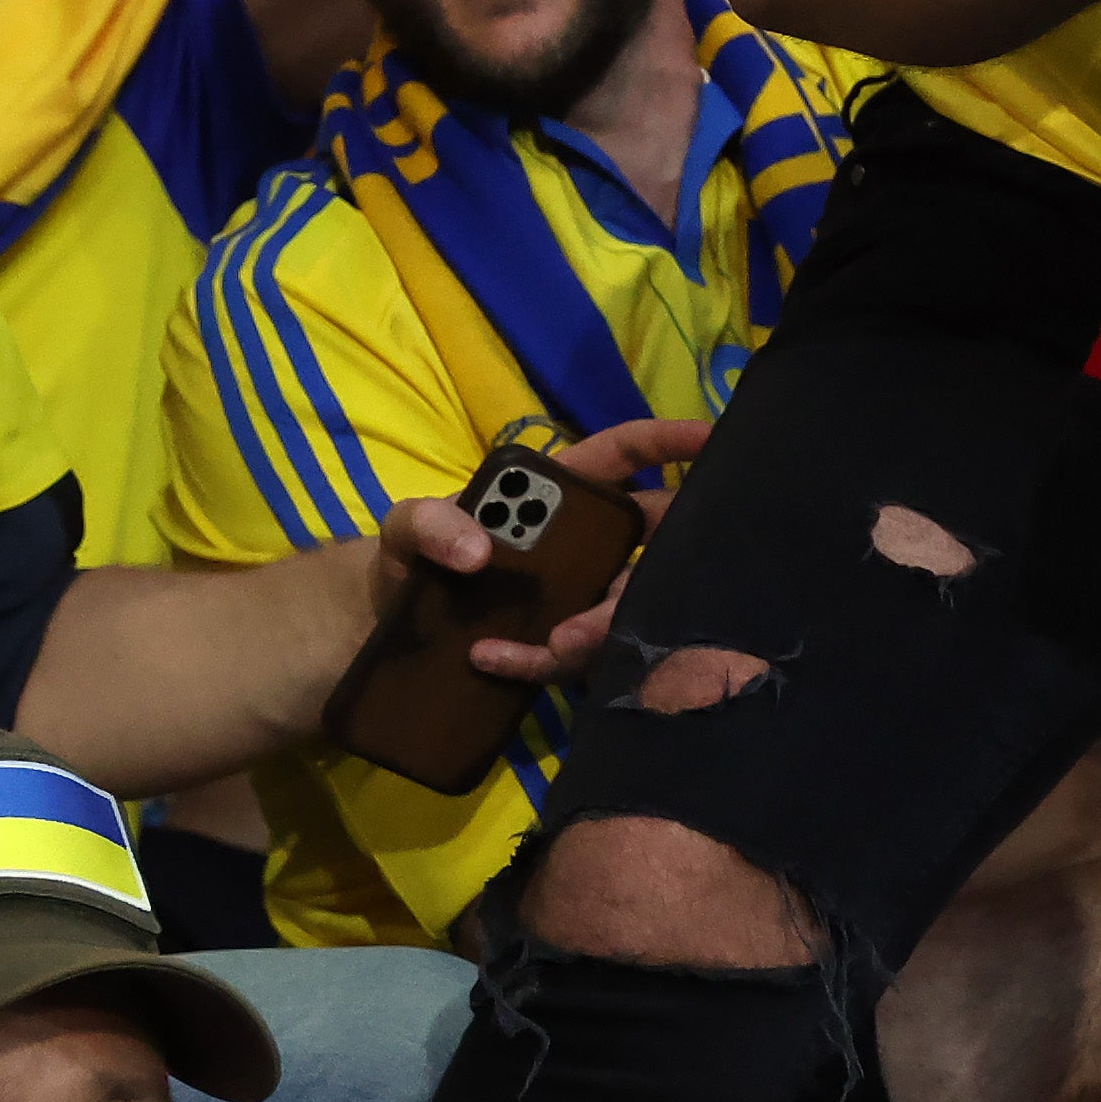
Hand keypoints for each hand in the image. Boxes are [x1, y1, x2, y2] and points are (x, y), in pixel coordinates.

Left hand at [375, 416, 707, 684]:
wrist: (387, 629)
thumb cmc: (408, 556)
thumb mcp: (404, 527)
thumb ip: (428, 523)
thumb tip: (476, 551)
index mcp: (560, 493)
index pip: (624, 457)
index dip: (668, 442)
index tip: (713, 437)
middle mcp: (584, 543)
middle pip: (649, 546)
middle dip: (653, 574)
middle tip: (615, 606)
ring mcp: (580, 596)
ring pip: (624, 610)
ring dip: (599, 631)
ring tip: (551, 647)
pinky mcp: (564, 645)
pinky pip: (576, 657)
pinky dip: (540, 663)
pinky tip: (494, 659)